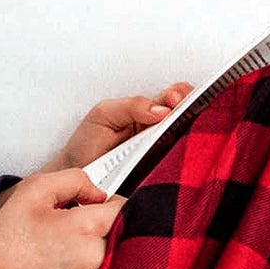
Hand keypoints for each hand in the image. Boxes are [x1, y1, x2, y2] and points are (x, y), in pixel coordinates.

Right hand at [0, 169, 126, 268]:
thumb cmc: (6, 239)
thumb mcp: (35, 190)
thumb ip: (75, 180)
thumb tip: (99, 193)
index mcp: (86, 228)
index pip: (125, 207)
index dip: (111, 201)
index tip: (97, 202)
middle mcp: (95, 256)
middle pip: (121, 230)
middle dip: (105, 223)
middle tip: (77, 222)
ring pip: (112, 251)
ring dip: (98, 243)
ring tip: (66, 242)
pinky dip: (89, 263)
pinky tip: (64, 260)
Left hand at [46, 80, 194, 175]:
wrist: (77, 174)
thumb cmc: (88, 142)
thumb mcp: (104, 114)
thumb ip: (131, 106)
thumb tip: (162, 110)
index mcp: (148, 110)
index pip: (174, 96)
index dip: (180, 94)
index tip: (173, 99)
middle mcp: (160, 130)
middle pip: (188, 116)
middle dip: (191, 109)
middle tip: (180, 110)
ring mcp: (164, 152)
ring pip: (189, 140)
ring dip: (192, 133)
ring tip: (184, 130)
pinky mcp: (162, 174)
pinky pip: (180, 166)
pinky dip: (187, 159)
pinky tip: (184, 154)